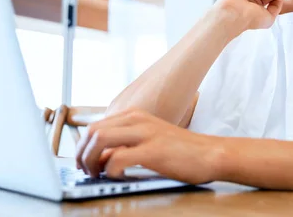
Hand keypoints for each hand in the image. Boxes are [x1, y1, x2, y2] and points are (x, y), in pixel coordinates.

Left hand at [75, 109, 220, 183]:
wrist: (211, 153)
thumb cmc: (180, 151)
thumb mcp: (148, 139)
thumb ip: (125, 144)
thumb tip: (99, 159)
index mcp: (134, 116)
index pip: (95, 126)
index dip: (83, 146)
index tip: (82, 162)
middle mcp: (137, 120)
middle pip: (93, 131)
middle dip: (82, 153)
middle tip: (85, 171)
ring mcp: (145, 134)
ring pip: (100, 140)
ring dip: (91, 160)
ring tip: (96, 175)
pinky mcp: (153, 151)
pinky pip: (118, 158)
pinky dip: (109, 170)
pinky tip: (115, 177)